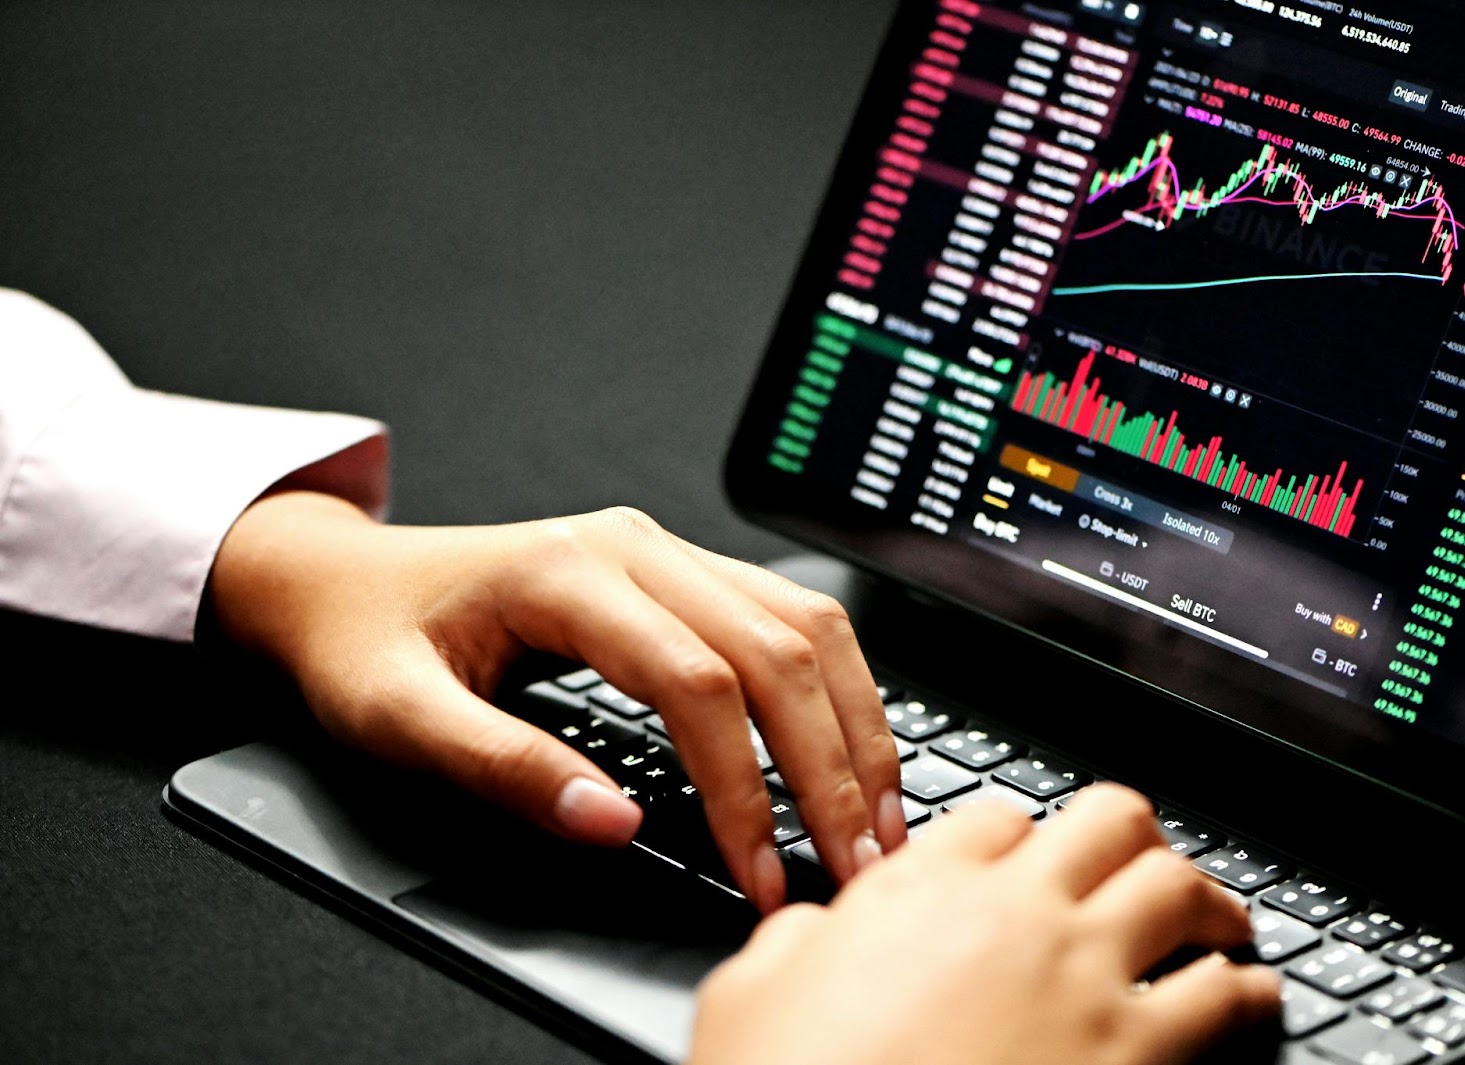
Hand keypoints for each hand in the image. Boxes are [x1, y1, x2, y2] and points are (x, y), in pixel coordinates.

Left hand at [209, 493, 906, 910]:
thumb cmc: (368, 643)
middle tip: (856, 860)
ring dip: (851, 722)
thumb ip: (505, 769)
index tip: (759, 872)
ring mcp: (666, 550)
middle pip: (774, 648)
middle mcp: (635, 546)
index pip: (695, 683)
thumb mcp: (399, 718)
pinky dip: (832, 687)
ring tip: (875, 814)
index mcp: (568, 572)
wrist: (349, 580)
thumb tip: (615, 824)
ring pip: (802, 622)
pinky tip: (847, 745)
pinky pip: (787, 616)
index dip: (743, 787)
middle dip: (827, 765)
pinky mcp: (683, 572)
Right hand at [691, 785, 1280, 1064]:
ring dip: (1205, 900)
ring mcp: (1085, 978)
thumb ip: (796, 939)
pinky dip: (1248, 989)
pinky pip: (1224, 996)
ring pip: (1179, 889)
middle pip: (1111, 819)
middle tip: (1141, 858)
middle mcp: (1016, 914)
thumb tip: (813, 930)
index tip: (1027, 855)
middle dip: (1132, 834)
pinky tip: (1250, 995)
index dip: (1018, 834)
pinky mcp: (1137, 1054)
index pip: (998, 817)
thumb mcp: (751, 992)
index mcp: (923, 888)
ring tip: (1218, 918)